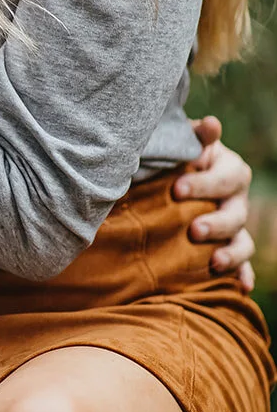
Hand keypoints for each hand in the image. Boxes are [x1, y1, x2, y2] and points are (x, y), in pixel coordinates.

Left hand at [174, 116, 255, 290]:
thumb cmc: (176, 155)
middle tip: (194, 231)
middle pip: (237, 213)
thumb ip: (194, 136)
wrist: (169, 174)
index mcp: (229, 168)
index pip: (225, 177)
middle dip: (217, 224)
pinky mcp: (229, 245)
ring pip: (243, 241)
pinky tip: (241, 288)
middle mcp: (237, 197)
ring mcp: (235, 223)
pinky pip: (242, 263)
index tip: (176, 190)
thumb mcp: (182, 142)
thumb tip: (212, 124)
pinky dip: (243, 274)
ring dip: (231, 253)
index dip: (204, 184)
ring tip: (213, 263)